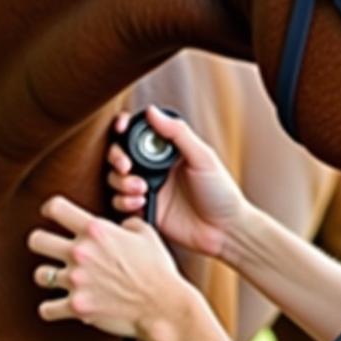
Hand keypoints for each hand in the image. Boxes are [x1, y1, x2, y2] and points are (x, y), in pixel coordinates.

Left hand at [29, 195, 195, 340]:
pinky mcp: (76, 307)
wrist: (163, 306)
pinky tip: (60, 305)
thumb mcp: (147, 235)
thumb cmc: (158, 270)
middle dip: (42, 242)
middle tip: (52, 247)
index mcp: (97, 231)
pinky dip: (53, 308)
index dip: (51, 209)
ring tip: (61, 278)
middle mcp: (81, 253)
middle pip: (36, 240)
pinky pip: (46, 309)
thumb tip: (119, 226)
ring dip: (50, 276)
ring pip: (39, 275)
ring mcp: (76, 281)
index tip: (53, 215)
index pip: (56, 208)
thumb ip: (127, 224)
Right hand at [108, 105, 244, 256]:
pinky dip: (124, 202)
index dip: (122, 128)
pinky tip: (141, 204)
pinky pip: (120, 204)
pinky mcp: (144, 211)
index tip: (120, 129)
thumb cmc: (220, 191)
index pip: (136, 133)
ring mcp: (147, 190)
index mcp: (167, 152)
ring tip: (142, 190)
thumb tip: (151, 111)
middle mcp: (153, 169)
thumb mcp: (203, 157)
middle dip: (117, 158)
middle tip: (126, 167)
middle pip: (118, 156)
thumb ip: (177, 133)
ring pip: (115, 180)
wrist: (225, 229)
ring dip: (121, 182)